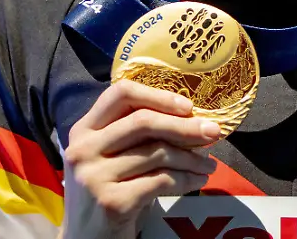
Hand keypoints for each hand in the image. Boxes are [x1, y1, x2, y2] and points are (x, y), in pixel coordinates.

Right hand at [61, 80, 221, 238]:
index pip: (120, 94)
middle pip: (143, 122)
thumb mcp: (108, 157)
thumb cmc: (106, 192)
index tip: (188, 107)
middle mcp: (83, 149)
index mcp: (83, 130)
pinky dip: (187, 180)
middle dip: (185, 126)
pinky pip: (162, 181)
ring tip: (209, 165)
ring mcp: (95, 176)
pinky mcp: (112, 202)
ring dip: (192, 158)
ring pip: (158, 153)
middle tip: (213, 132)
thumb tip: (191, 118)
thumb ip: (133, 135)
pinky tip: (197, 181)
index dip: (157, 96)